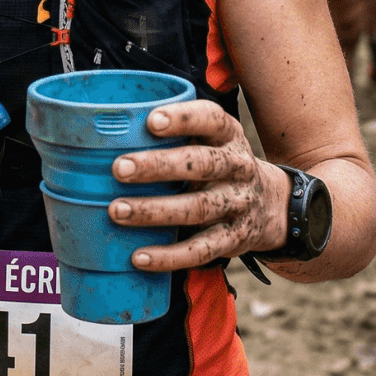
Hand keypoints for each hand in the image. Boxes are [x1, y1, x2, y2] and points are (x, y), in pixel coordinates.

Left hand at [107, 101, 287, 269]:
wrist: (271, 205)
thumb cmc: (219, 164)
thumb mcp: (211, 141)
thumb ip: (175, 134)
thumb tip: (103, 133)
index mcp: (228, 136)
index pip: (211, 119)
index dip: (183, 119)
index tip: (151, 121)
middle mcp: (237, 167)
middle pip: (201, 164)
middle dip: (158, 166)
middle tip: (119, 168)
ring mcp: (237, 205)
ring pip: (197, 208)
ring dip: (154, 211)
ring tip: (117, 211)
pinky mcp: (233, 240)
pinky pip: (200, 250)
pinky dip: (169, 256)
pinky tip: (139, 257)